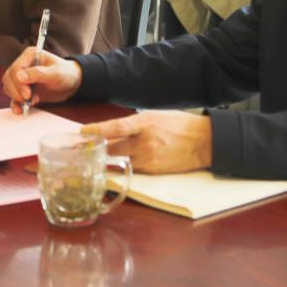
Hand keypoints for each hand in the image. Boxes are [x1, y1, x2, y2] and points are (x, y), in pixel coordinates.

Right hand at [3, 47, 82, 110]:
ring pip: (8, 87)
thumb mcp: (56, 73)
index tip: (28, 94)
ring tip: (32, 102)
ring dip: (16, 98)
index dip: (19, 83)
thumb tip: (20, 77)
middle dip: (16, 91)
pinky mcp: (22, 88)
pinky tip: (21, 110)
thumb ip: (39, 74)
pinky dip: (15, 104)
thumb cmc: (66, 74)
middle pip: (8, 78)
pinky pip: (13, 96)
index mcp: (30, 55)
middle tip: (28, 100)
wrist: (71, 83)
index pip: (16, 69)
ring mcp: (21, 77)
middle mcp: (23, 64)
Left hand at [81, 111, 211, 173]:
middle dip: (98, 148)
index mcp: (146, 123)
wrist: (204, 142)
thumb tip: (113, 131)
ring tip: (100, 155)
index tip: (82, 132)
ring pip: (120, 161)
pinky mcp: (153, 171)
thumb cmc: (179, 125)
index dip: (97, 130)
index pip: (116, 127)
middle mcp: (145, 142)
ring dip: (110, 158)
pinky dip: (125, 165)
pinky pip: (132, 169)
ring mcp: (149, 158)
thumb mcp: (155, 116)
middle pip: (112, 148)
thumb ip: (134, 123)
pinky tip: (123, 160)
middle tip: (84, 147)